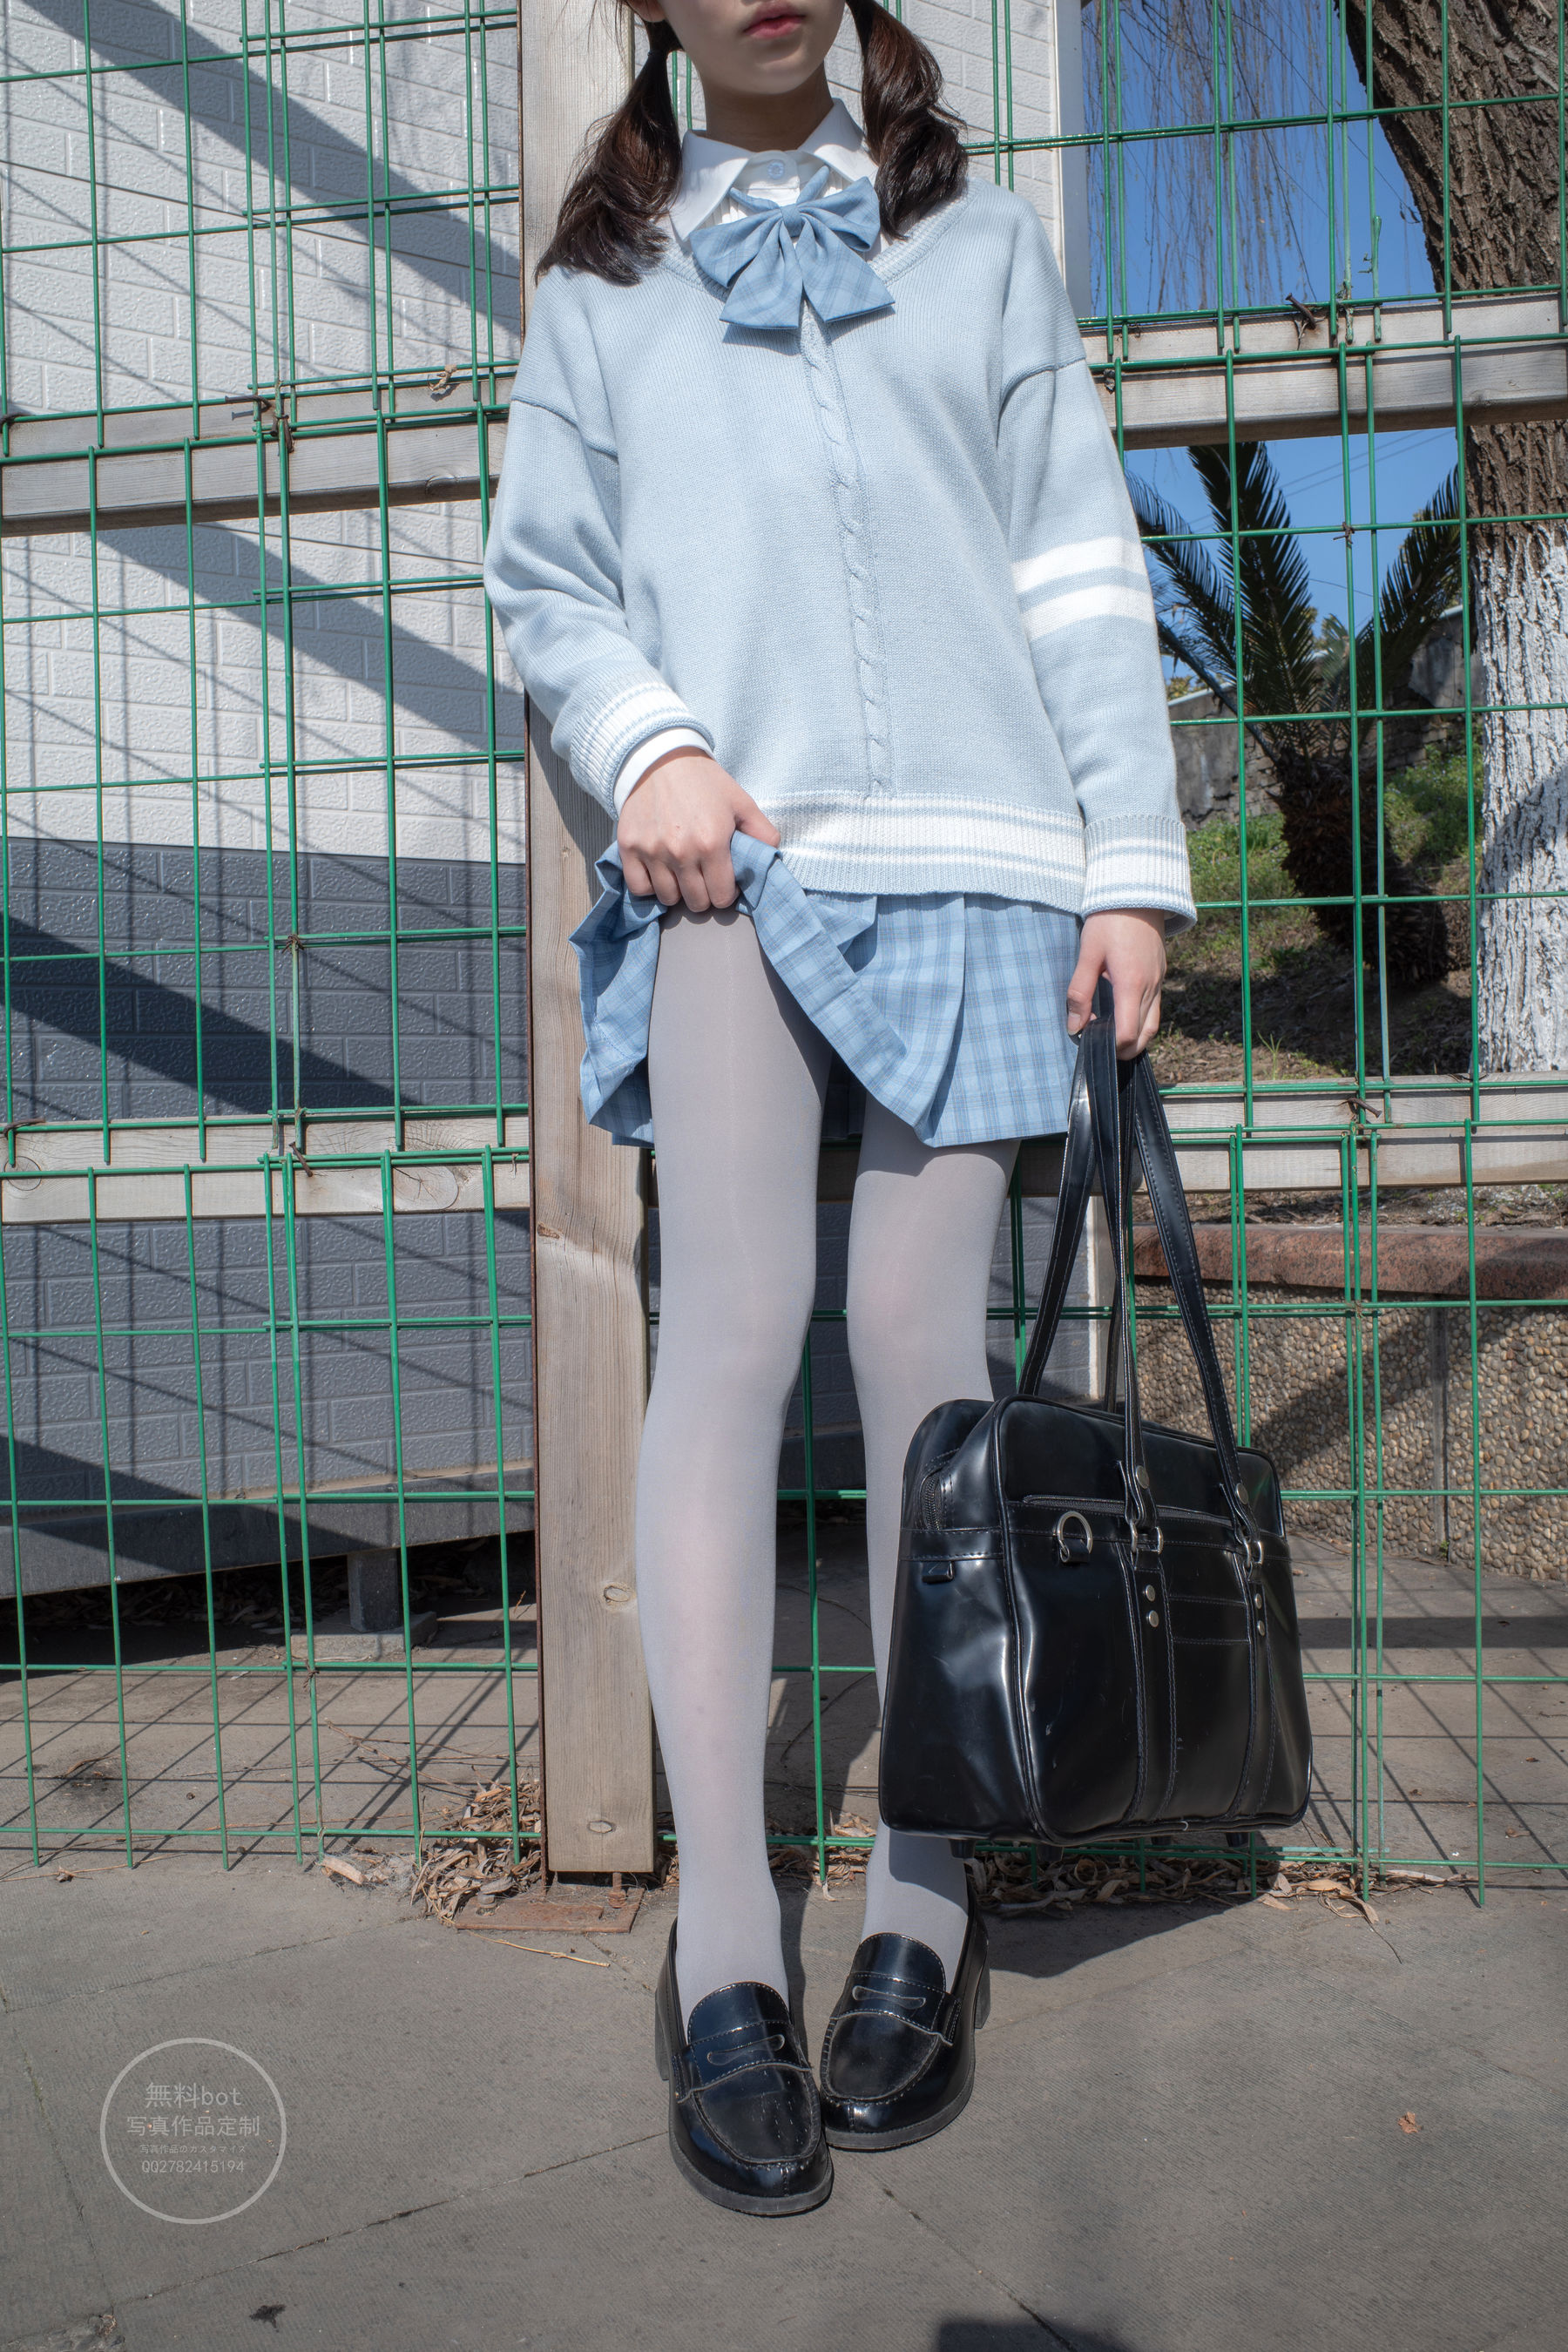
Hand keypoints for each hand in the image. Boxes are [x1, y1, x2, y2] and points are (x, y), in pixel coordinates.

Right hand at [617, 749, 779, 911]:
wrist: (661, 758)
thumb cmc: (704, 782)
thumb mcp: (742, 802)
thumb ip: (763, 834)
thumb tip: (770, 861)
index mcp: (712, 843)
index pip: (721, 897)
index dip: (726, 893)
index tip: (723, 880)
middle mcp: (681, 851)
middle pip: (696, 902)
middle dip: (705, 894)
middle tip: (704, 876)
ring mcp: (652, 851)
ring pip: (668, 898)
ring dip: (678, 890)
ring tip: (683, 872)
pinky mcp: (629, 847)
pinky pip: (640, 887)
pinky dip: (650, 885)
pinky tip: (660, 871)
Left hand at [1066, 909, 1166, 1059]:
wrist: (1137, 892)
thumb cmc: (1109, 920)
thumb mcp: (1087, 954)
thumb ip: (1079, 992)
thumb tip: (1074, 1027)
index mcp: (1131, 984)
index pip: (1127, 1033)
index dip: (1111, 1046)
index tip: (1091, 1042)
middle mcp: (1150, 987)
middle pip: (1144, 1036)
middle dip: (1124, 1050)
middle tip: (1102, 1049)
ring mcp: (1159, 981)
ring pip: (1153, 1024)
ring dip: (1136, 1038)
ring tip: (1112, 1038)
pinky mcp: (1160, 974)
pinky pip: (1156, 1008)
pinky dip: (1142, 1022)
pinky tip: (1123, 1016)